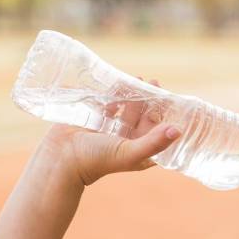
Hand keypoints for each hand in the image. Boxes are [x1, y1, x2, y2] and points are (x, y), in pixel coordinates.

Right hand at [38, 78, 180, 185]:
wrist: (60, 158)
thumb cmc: (97, 159)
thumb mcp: (130, 151)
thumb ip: (154, 142)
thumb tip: (177, 130)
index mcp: (139, 151)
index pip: (158, 132)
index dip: (166, 116)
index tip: (171, 99)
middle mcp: (127, 141)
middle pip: (143, 118)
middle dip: (150, 101)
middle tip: (154, 82)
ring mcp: (110, 131)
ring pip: (127, 109)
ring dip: (133, 95)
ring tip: (139, 79)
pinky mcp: (95, 121)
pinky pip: (108, 104)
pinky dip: (114, 95)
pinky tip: (119, 83)